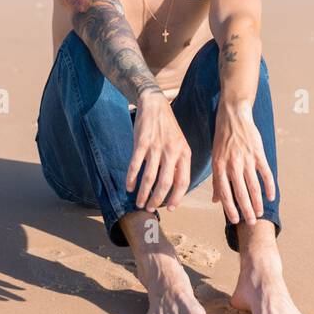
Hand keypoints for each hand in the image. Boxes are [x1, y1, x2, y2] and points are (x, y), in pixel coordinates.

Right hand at [126, 92, 191, 211]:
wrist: (155, 104)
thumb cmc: (168, 128)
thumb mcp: (180, 144)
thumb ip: (178, 164)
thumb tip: (174, 188)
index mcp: (184, 153)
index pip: (183, 181)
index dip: (176, 197)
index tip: (169, 208)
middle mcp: (172, 151)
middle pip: (165, 183)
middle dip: (157, 200)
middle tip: (150, 209)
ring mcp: (156, 147)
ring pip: (149, 177)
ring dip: (143, 193)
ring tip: (139, 203)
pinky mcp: (141, 142)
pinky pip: (135, 165)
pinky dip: (131, 178)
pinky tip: (129, 187)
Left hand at [210, 102, 275, 224]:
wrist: (233, 115)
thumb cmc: (222, 138)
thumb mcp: (214, 158)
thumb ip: (217, 180)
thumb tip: (216, 201)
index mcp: (219, 166)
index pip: (225, 193)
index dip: (230, 208)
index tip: (235, 221)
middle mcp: (232, 164)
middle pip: (240, 193)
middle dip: (246, 210)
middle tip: (251, 223)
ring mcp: (246, 159)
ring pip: (253, 186)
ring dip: (257, 202)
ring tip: (260, 213)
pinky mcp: (258, 153)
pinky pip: (265, 173)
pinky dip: (269, 186)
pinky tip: (271, 197)